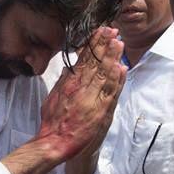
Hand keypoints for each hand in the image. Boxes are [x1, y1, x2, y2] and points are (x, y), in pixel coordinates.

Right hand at [38, 28, 125, 161]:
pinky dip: (116, 79)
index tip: (100, 32)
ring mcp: (91, 98)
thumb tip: (69, 69)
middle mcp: (80, 87)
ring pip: (104, 74)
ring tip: (119, 43)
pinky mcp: (100, 110)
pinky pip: (110, 92)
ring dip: (112, 57)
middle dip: (104, 45)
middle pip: (95, 62)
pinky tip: (121, 67)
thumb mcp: (53, 97)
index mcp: (69, 83)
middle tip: (113, 30)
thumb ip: (62, 82)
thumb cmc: (53, 123)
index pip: (84, 59)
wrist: (55, 142)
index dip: (93, 44)